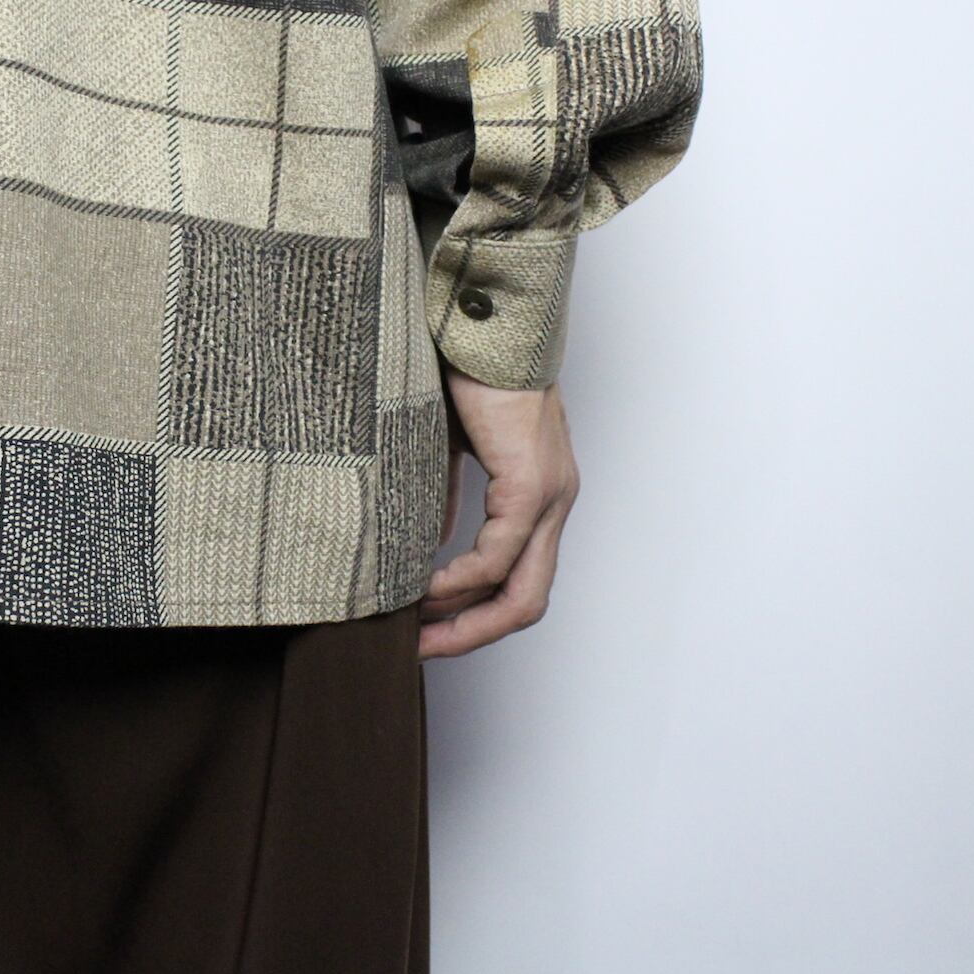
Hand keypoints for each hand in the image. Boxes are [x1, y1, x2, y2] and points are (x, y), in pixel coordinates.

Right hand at [418, 365, 579, 659]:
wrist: (486, 323)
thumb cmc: (469, 370)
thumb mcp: (456, 447)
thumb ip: (450, 498)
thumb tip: (435, 545)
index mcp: (540, 492)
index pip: (520, 577)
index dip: (476, 612)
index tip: (426, 626)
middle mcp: (555, 501)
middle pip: (529, 601)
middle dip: (474, 635)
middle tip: (423, 649)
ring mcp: (550, 496)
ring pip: (521, 590)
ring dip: (466, 618)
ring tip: (417, 627)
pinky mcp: (531, 484)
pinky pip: (498, 555)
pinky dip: (461, 580)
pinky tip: (426, 585)